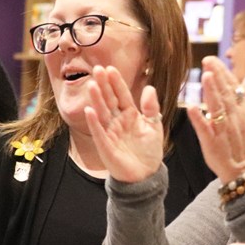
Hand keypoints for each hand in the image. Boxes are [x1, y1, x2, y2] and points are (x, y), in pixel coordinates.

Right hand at [85, 65, 163, 182]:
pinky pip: (99, 132)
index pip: (122, 95)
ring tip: (93, 85)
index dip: (117, 83)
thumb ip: (152, 108)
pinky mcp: (106, 146)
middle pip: (109, 100)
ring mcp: (110, 132)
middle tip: (98, 69)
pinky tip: (90, 110)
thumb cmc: (149, 151)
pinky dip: (94, 122)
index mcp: (130, 115)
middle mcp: (117, 121)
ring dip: (97, 99)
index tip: (111, 68)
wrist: (146, 176)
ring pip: (102, 113)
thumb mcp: (154, 127)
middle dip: (104, 85)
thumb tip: (150, 87)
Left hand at [186, 56, 244, 182]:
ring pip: (217, 108)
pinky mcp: (212, 143)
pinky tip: (192, 107)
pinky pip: (205, 130)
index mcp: (243, 111)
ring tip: (206, 76)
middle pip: (225, 94)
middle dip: (217, 76)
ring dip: (212, 92)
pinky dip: (199, 119)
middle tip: (208, 60)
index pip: (233, 87)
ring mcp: (223, 130)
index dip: (223, 73)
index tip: (213, 60)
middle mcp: (234, 118)